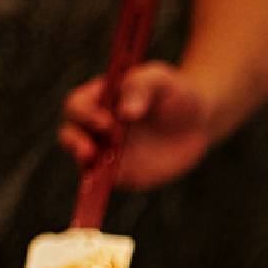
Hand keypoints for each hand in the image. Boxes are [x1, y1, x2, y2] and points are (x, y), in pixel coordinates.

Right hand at [58, 61, 212, 189]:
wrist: (197, 121)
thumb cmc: (175, 93)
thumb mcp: (160, 78)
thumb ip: (141, 85)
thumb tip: (126, 112)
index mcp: (99, 99)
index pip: (77, 106)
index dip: (86, 115)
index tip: (108, 123)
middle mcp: (96, 125)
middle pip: (70, 132)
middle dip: (75, 141)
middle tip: (91, 150)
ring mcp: (106, 150)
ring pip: (82, 159)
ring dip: (83, 163)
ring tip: (95, 164)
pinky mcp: (121, 172)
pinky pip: (103, 181)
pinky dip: (98, 186)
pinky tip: (101, 189)